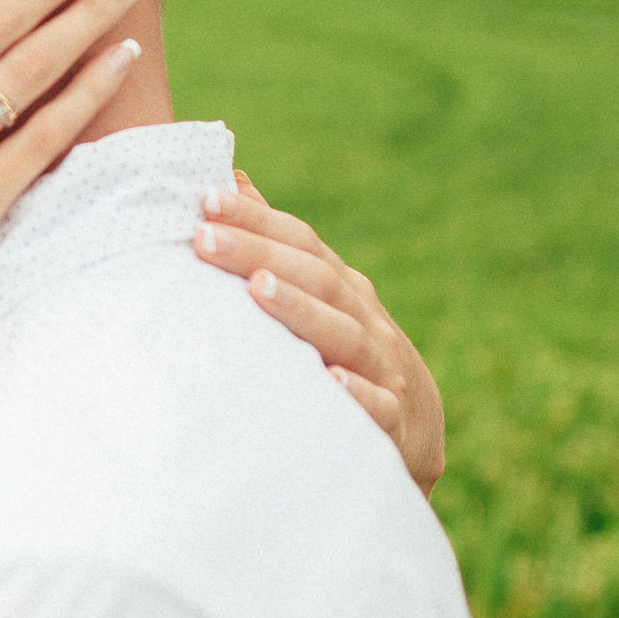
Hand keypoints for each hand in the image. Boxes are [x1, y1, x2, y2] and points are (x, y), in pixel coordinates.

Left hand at [191, 171, 445, 494]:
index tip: (206, 200)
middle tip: (205, 238)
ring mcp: (383, 370)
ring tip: (258, 288)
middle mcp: (366, 320)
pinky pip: (379, 407)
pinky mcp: (393, 424)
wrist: (414, 434)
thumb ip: (279, 247)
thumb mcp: (322, 302)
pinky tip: (334, 381)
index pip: (302, 244)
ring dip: (301, 310)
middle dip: (259, 253)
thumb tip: (234, 183)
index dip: (257, 220)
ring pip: (345, 335)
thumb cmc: (346, 358)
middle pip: (317, 279)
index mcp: (344, 290)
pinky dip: (359, 394)